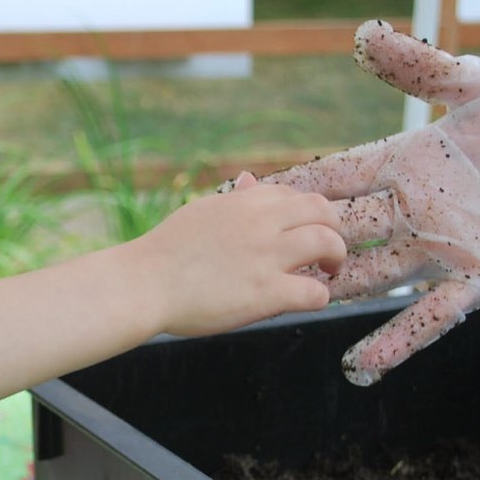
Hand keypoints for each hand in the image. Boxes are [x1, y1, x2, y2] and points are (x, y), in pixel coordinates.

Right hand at [139, 171, 345, 338]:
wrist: (143, 284)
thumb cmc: (165, 253)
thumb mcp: (201, 212)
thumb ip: (233, 200)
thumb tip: (251, 179)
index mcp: (244, 202)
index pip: (294, 196)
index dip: (306, 215)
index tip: (302, 231)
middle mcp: (261, 223)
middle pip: (322, 212)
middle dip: (333, 229)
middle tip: (328, 250)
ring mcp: (266, 257)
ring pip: (328, 243)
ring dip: (336, 258)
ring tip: (328, 271)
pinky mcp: (266, 293)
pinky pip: (314, 292)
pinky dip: (319, 296)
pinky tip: (306, 300)